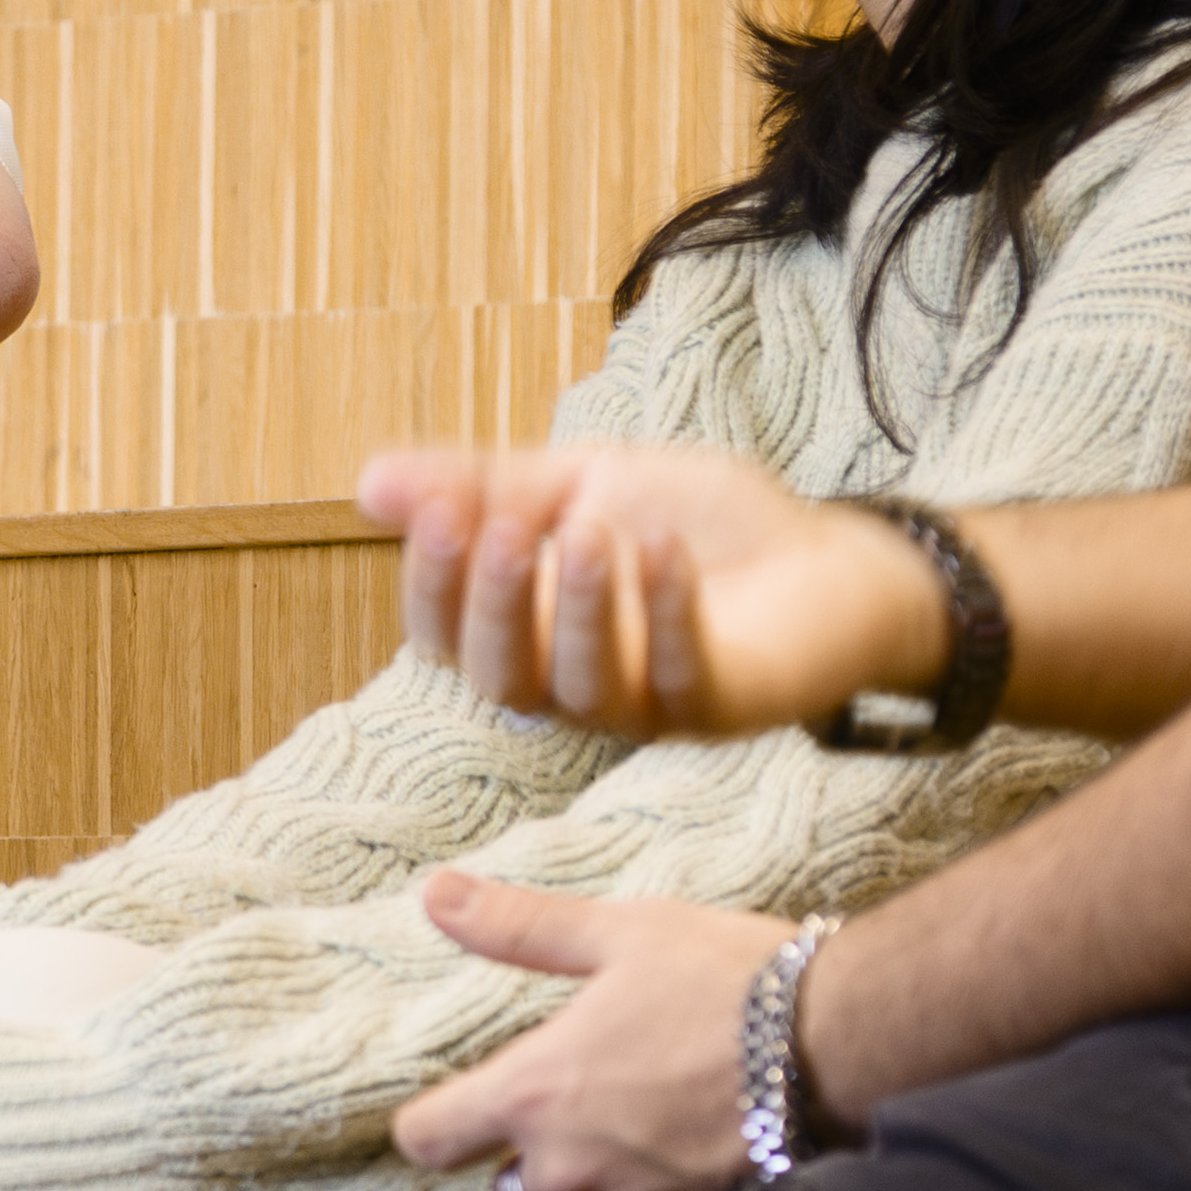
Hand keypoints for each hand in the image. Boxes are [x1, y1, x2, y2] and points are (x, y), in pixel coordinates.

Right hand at [361, 442, 948, 736]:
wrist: (823, 554)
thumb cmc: (694, 523)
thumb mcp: (580, 480)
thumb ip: (485, 484)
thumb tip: (368, 482)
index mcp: (525, 636)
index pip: (445, 635)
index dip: (432, 581)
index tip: (438, 509)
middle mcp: (568, 687)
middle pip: (499, 677)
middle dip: (493, 604)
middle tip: (504, 527)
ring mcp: (640, 707)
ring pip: (577, 690)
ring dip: (577, 609)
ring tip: (587, 530)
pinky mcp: (712, 710)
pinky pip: (674, 675)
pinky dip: (663, 611)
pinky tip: (660, 547)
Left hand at [382, 875, 794, 1190]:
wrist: (846, 1036)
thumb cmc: (732, 978)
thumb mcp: (621, 933)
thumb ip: (519, 926)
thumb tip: (434, 894)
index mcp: (537, 1091)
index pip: (429, 1139)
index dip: (436, 1126)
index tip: (461, 1112)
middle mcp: (572, 1166)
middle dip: (537, 1163)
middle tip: (592, 1117)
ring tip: (641, 1158)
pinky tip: (689, 1187)